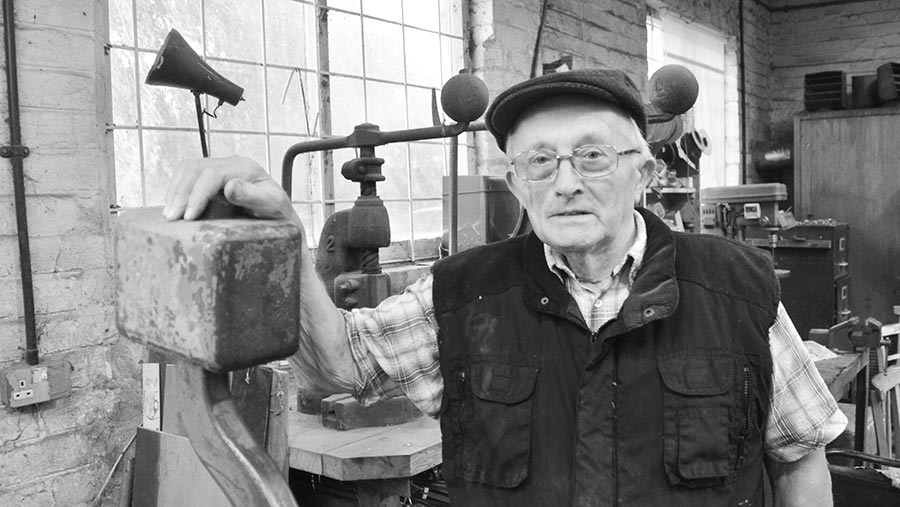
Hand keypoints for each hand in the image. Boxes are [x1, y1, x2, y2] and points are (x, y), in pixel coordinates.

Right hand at [162, 155, 296, 222]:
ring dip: (175, 191)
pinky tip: (172, 206)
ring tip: (169, 215)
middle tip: (172, 217)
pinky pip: (187, 176)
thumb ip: (253, 196)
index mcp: (245, 167)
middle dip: (181, 193)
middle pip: (196, 168)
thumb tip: (230, 187)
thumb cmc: (277, 211)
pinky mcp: (210, 177)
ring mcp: (219, 168)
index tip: (189, 216)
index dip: (197, 194)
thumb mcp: (272, 205)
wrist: (278, 214)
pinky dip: (176, 190)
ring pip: (187, 169)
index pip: (212, 174)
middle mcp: (230, 163)